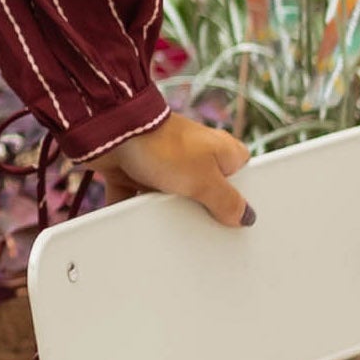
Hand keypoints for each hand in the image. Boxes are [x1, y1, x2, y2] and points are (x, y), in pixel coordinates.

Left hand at [105, 110, 253, 229]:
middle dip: (197, 211)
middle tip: (197, 226)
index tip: (235, 221)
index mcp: (222, 151)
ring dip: (162, 211)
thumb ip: (226, 202)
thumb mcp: (205, 181)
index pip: (241, 178)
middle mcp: (195, 155)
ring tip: (162, 221)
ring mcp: (164, 163)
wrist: (114, 133)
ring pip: (170, 199)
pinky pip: (138, 199)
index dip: (239, 200)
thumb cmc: (164, 145)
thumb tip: (245, 216)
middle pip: (204, 194)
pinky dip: (133, 209)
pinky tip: (133, 223)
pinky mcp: (136, 171)